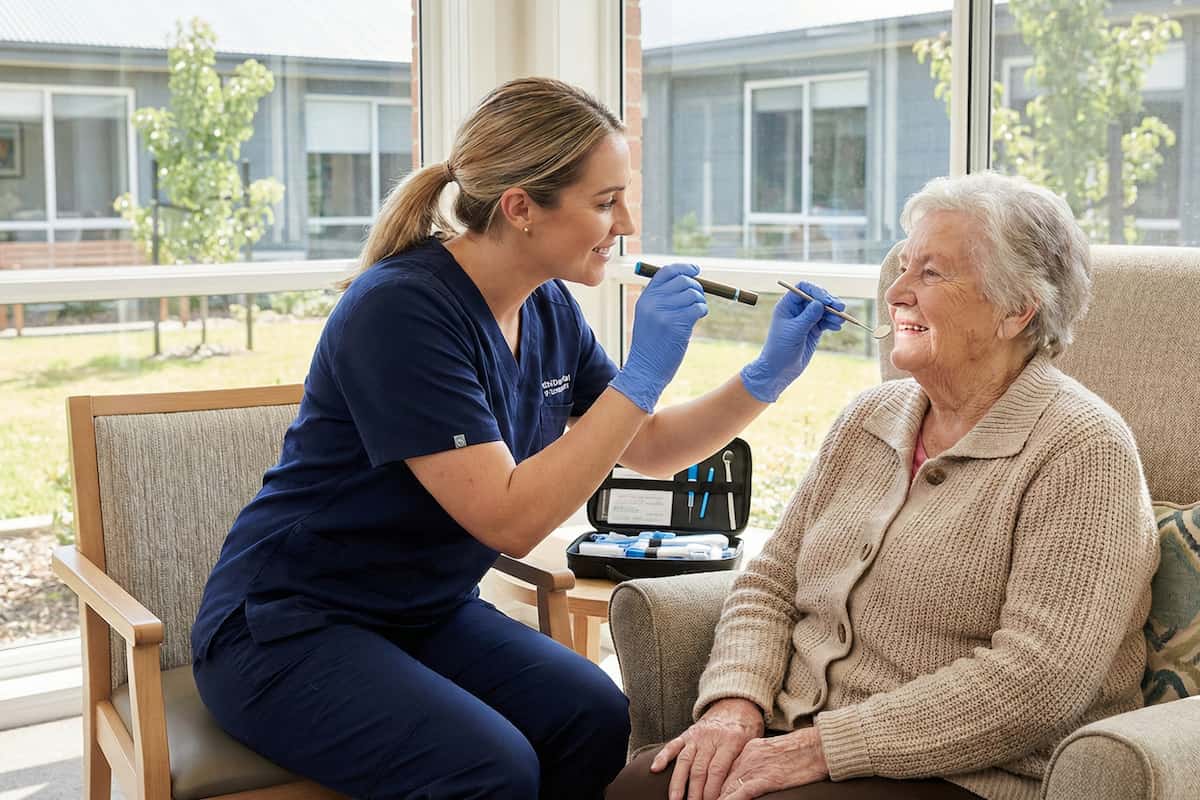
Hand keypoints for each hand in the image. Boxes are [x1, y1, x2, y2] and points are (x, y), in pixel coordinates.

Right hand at [610, 263, 707, 412]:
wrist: (645, 370)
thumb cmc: (651, 345)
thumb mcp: (649, 318)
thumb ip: (663, 300)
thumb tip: (688, 282)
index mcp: (645, 298)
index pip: (666, 272)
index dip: (684, 268)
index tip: (696, 270)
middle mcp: (653, 303)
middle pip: (682, 281)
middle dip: (696, 287)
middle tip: (698, 298)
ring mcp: (665, 313)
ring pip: (693, 294)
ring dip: (700, 301)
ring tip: (696, 313)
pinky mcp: (677, 325)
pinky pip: (698, 307)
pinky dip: (702, 310)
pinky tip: (698, 318)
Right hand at [649, 698, 763, 799]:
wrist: (736, 703)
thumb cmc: (747, 728)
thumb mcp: (752, 743)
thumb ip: (742, 762)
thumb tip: (735, 788)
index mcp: (730, 740)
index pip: (717, 770)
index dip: (712, 790)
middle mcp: (710, 737)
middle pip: (699, 769)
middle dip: (695, 793)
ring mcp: (696, 735)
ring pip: (684, 761)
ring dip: (678, 783)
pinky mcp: (687, 734)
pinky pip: (673, 746)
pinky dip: (663, 757)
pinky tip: (655, 769)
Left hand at [718, 727, 828, 798]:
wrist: (818, 746)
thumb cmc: (801, 751)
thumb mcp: (772, 752)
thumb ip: (757, 762)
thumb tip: (748, 779)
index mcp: (748, 750)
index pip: (723, 771)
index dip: (713, 786)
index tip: (705, 795)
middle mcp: (747, 758)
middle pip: (721, 780)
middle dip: (710, 795)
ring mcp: (755, 768)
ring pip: (727, 788)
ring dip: (717, 799)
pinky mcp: (767, 779)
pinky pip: (742, 792)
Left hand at [740, 282, 844, 402]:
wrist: (779, 370)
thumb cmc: (780, 349)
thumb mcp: (794, 331)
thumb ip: (808, 316)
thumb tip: (820, 303)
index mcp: (787, 305)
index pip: (803, 288)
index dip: (816, 291)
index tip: (826, 300)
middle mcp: (797, 310)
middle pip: (816, 297)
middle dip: (829, 301)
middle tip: (840, 308)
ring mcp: (806, 320)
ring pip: (823, 310)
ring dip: (834, 313)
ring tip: (840, 320)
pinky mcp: (813, 330)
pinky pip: (826, 321)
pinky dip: (833, 322)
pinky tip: (837, 327)